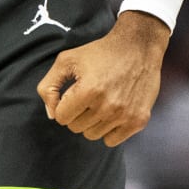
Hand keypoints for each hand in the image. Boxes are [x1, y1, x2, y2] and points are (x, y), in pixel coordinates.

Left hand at [36, 11, 169, 146]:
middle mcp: (107, 106)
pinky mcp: (138, 121)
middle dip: (77, 113)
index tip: (73, 93)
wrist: (137, 47)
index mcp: (87, 90)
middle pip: (76, 128)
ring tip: (101, 102)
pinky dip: (108, 130)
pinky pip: (112, 141)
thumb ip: (49, 87)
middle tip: (88, 96)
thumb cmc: (99, 53)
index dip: (63, 105)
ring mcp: (125, 115)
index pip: (61, 118)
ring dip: (92, 122)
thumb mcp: (66, 61)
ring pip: (93, 135)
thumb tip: (51, 115)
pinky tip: (112, 112)